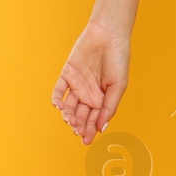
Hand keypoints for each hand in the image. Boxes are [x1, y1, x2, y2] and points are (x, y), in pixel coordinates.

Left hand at [53, 20, 129, 144]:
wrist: (108, 34)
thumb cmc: (118, 59)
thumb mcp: (118, 86)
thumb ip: (109, 107)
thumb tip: (102, 127)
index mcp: (103, 99)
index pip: (94, 119)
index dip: (90, 130)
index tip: (87, 140)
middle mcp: (89, 94)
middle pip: (81, 115)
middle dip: (79, 125)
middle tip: (77, 132)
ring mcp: (77, 85)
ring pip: (69, 105)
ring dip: (68, 114)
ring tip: (69, 120)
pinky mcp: (67, 74)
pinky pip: (59, 89)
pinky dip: (57, 98)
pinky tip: (58, 106)